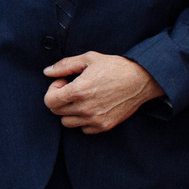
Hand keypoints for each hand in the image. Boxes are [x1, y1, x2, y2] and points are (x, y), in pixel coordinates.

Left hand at [42, 52, 160, 132]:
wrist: (142, 80)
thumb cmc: (115, 67)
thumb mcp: (89, 59)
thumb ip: (64, 65)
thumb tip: (47, 72)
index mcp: (78, 91)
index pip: (49, 101)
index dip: (53, 90)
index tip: (63, 82)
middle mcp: (85, 108)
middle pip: (56, 111)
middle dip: (60, 99)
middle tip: (72, 88)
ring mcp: (95, 119)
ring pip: (67, 122)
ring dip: (70, 111)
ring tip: (82, 99)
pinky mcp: (104, 126)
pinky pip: (83, 129)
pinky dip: (83, 121)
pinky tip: (92, 107)